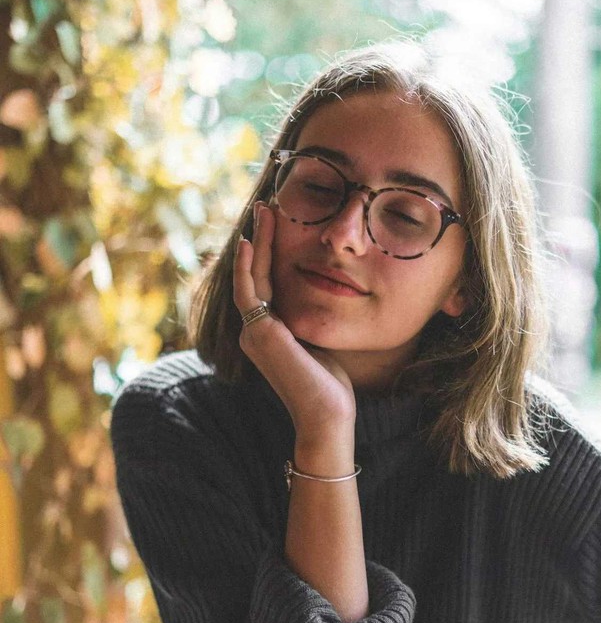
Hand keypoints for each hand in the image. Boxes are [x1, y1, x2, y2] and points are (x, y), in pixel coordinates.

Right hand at [234, 202, 355, 444]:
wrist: (327, 415)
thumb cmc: (331, 387)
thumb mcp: (320, 342)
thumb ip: (311, 319)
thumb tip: (327, 292)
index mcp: (267, 333)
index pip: (265, 284)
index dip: (267, 253)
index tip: (276, 224)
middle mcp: (254, 332)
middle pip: (253, 274)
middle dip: (259, 239)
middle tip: (267, 207)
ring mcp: (253, 333)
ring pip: (250, 277)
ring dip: (255, 243)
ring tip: (264, 212)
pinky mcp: (259, 334)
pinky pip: (248, 291)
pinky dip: (247, 264)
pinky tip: (249, 241)